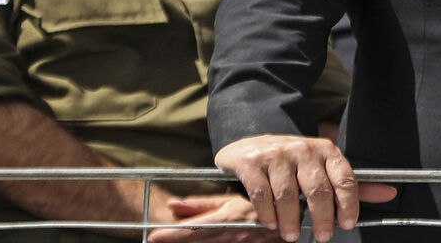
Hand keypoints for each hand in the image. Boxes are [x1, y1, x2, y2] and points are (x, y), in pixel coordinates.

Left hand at [147, 195, 273, 242]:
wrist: (286, 222)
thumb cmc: (256, 208)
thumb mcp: (230, 201)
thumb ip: (201, 205)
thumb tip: (173, 204)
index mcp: (227, 218)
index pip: (194, 229)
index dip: (172, 234)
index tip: (154, 236)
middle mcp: (232, 236)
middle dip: (175, 242)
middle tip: (157, 241)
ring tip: (173, 242)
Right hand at [214, 135, 397, 242]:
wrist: (249, 147)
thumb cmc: (293, 163)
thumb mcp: (324, 169)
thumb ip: (352, 185)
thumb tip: (390, 193)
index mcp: (326, 151)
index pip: (345, 178)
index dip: (349, 204)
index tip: (348, 224)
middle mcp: (303, 149)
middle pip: (319, 190)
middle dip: (323, 218)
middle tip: (323, 236)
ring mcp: (277, 154)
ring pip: (289, 196)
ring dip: (291, 221)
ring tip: (291, 234)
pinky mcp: (252, 162)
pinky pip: (263, 195)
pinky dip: (269, 214)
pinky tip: (272, 223)